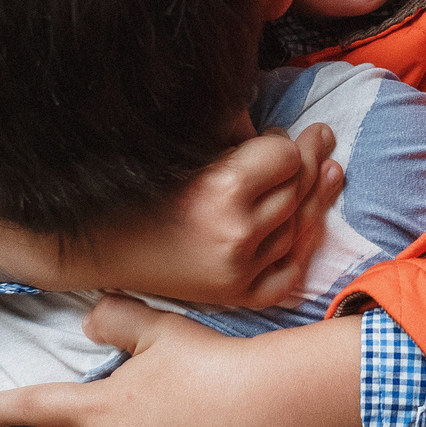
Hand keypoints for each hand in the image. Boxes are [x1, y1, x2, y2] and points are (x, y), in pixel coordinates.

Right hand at [128, 120, 341, 306]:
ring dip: (312, 199)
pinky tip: (310, 225)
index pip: (285, 157)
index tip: (278, 133)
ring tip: (328, 171)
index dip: (284, 141)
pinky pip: (288, 272)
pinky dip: (300, 249)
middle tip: (320, 137)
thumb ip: (235, 136)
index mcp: (222, 190)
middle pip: (295, 190)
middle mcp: (235, 234)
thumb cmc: (138, 189)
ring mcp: (238, 271)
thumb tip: (281, 129)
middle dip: (308, 160)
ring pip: (297, 228)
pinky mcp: (235, 296)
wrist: (97, 245)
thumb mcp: (188, 151)